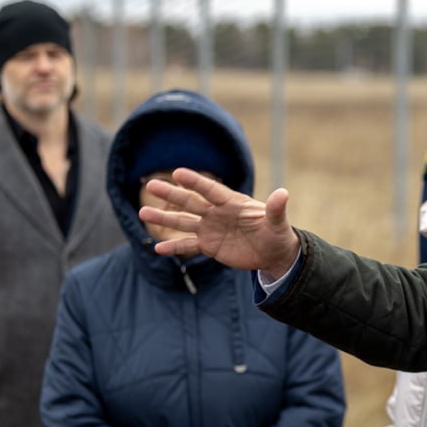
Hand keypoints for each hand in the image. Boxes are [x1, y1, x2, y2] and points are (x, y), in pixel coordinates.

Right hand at [139, 167, 299, 278]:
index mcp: (233, 203)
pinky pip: (188, 245)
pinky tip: (158, 248)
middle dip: (171, 194)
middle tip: (151, 185)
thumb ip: (276, 209)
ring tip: (143, 213)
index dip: (196, 182)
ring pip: (184, 222)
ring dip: (164, 218)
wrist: (274, 254)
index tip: (177, 173)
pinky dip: (175, 246)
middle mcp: (217, 213)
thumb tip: (283, 193)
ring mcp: (211, 228)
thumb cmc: (278, 234)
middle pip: (191, 202)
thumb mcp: (278, 223)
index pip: (211, 190)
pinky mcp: (209, 245)